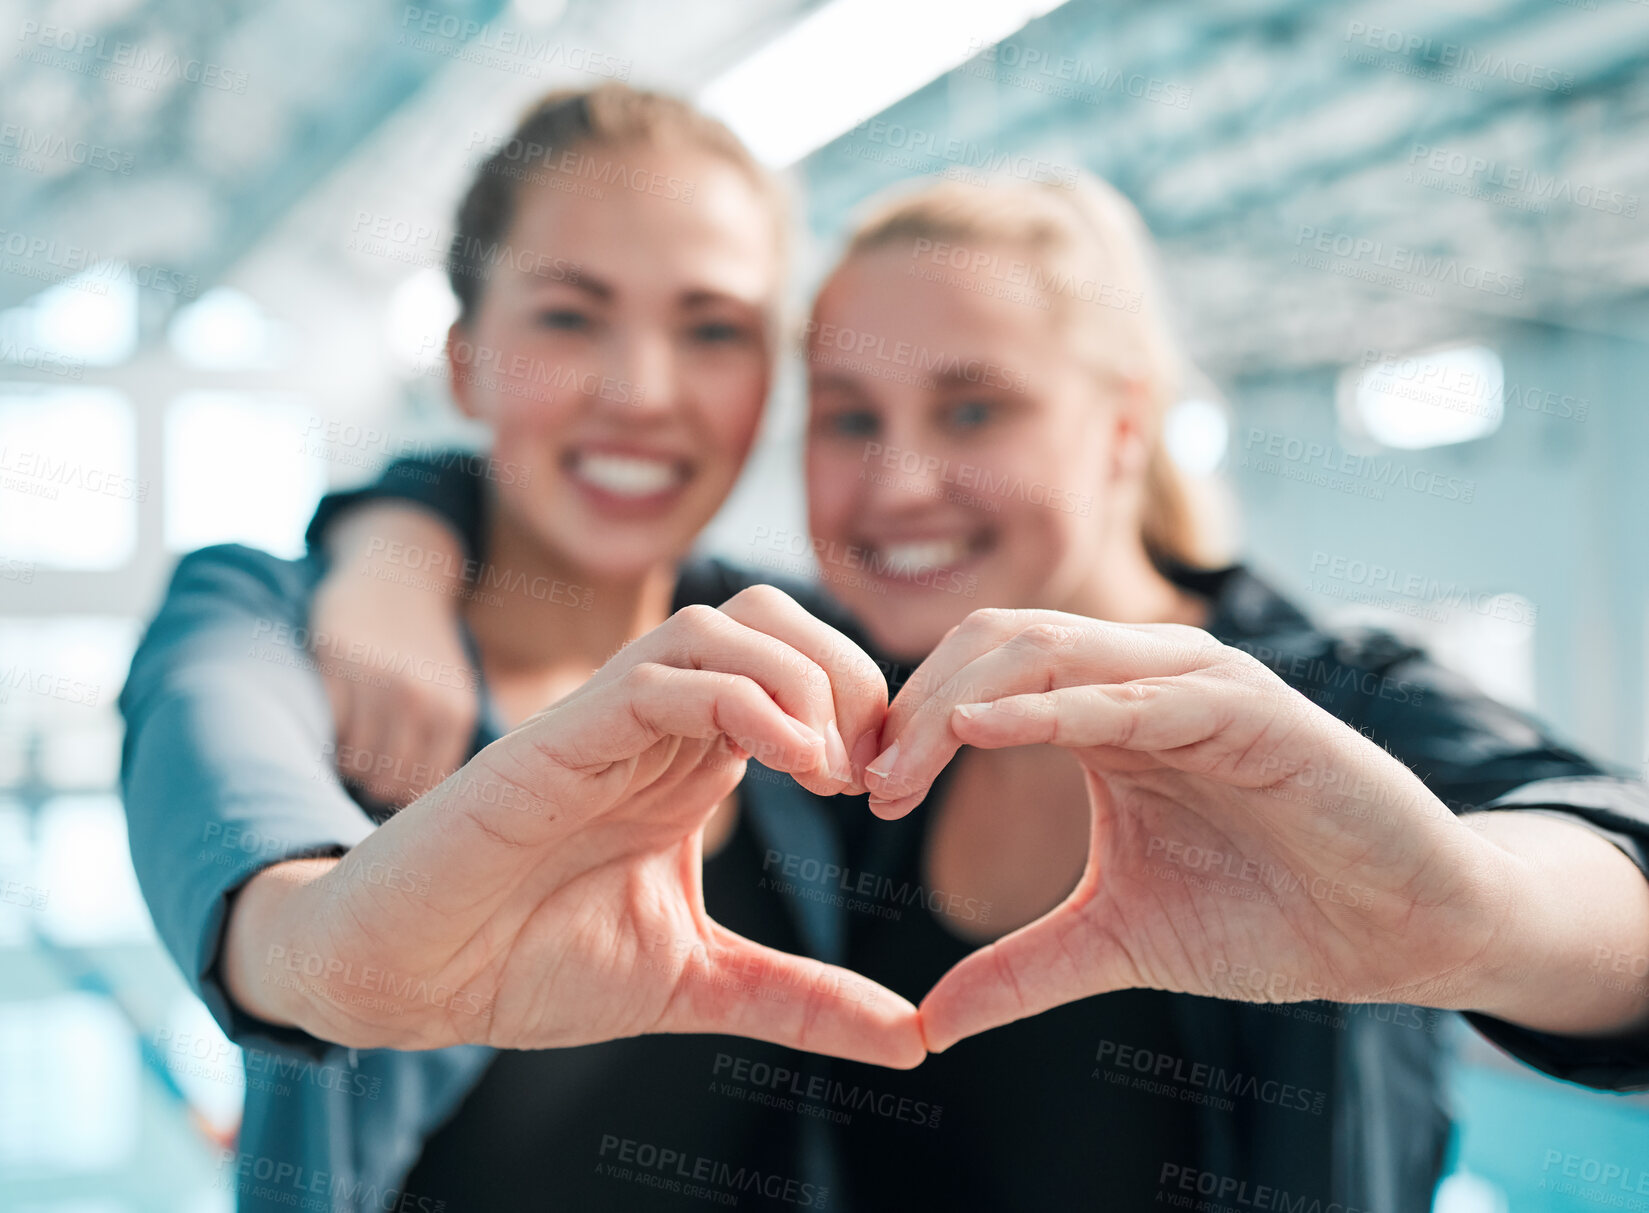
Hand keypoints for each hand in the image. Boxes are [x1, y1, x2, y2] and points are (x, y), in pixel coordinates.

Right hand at [228, 586, 921, 1067]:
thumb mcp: (697, 981)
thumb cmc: (530, 963)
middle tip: (873, 775)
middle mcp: (655, 721)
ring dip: (803, 681)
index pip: (799, 666)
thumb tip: (912, 1036)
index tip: (891, 793)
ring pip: (724, 623)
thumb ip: (799, 998)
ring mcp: (606, 719)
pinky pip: (662, 672)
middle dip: (850, 675)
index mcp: (692, 757)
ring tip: (829, 773)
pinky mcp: (558, 734)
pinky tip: (787, 765)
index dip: (866, 707)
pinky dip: (744, 698)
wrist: (408, 979)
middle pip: (773, 615)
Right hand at [308, 505, 476, 807]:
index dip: (396, 808)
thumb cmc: (421, 650)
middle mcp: (421, 699)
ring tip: (346, 743)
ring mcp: (378, 679)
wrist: (399, 574)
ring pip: (349, 761)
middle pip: (383, 785)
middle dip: (366, 789)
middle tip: (358, 774)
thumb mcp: (449, 696)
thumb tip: (414, 832)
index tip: (384, 807)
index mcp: (454, 714)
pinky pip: (323, 723)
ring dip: (341, 764)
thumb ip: (435, 750)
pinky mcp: (336, 658)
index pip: (420, 795)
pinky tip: (330, 718)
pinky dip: (322, 732)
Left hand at [861, 609, 1511, 1052]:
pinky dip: (1058, 704)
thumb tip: (928, 1023)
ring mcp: (1197, 683)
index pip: (978, 676)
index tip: (860, 791)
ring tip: (902, 768)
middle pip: (996, 644)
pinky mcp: (1253, 709)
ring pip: (1052, 648)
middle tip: (867, 783)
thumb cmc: (1268, 914)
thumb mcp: (1115, 940)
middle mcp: (1142, 677)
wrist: (1396, 932)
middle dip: (916, 707)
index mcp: (1103, 711)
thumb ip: (1022, 968)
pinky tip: (988, 731)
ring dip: (962, 701)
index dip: (910, 723)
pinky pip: (1138, 693)